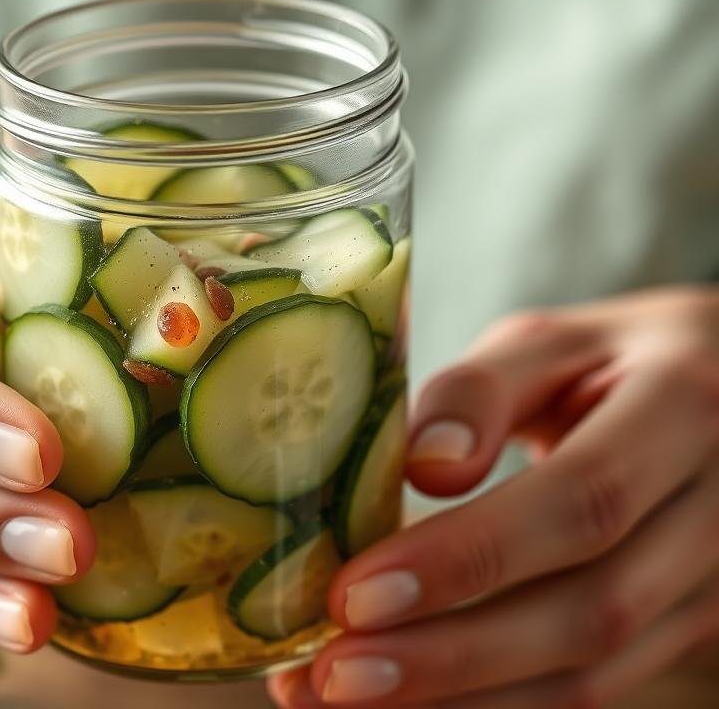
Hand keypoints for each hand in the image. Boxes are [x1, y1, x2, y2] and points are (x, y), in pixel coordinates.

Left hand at [270, 287, 718, 707]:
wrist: (715, 394)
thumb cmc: (610, 359)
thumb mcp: (548, 342)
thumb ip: (482, 390)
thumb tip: (426, 471)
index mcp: (687, 408)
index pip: (581, 501)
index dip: (467, 557)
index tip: (356, 595)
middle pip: (594, 610)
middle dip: (453, 655)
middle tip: (333, 675)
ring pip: (598, 672)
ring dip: (465, 700)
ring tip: (348, 696)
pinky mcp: (693, 627)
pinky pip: (597, 687)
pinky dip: (498, 704)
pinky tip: (415, 703)